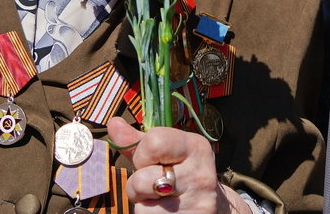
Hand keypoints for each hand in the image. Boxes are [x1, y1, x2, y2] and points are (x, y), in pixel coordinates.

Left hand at [108, 117, 248, 213]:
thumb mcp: (166, 154)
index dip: (141, 155)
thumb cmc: (181, 176)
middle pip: (142, 180)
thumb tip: (114, 124)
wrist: (215, 208)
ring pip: (143, 209)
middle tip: (153, 186)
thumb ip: (138, 141)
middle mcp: (199, 175)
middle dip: (137, 185)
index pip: (154, 143)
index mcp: (195, 147)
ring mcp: (197, 204)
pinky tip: (164, 213)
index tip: (150, 161)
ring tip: (159, 202)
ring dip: (143, 206)